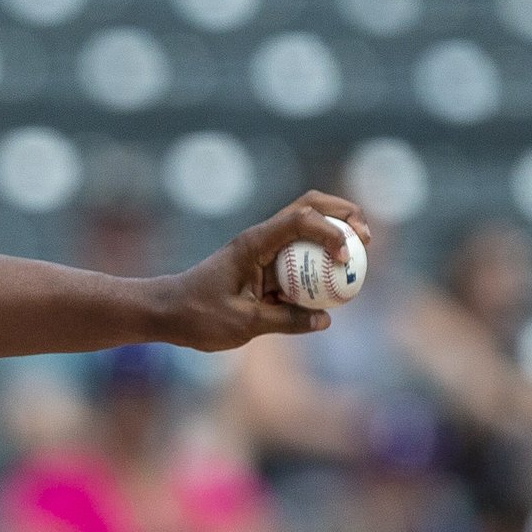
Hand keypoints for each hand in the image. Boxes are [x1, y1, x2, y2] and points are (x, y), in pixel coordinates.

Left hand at [151, 192, 372, 352]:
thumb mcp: (243, 324)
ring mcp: (262, 249)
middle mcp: (260, 239)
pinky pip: (298, 257)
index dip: (331, 231)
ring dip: (336, 236)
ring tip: (359, 259)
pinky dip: (319, 263)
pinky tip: (333, 285)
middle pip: (310, 208)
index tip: (344, 257)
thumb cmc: (196, 316)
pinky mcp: (263, 265)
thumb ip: (285, 320)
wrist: (164, 312)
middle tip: (366, 241)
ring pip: (307, 228)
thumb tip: (325, 319)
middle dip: (344, 217)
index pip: (301, 219)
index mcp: (253, 244)